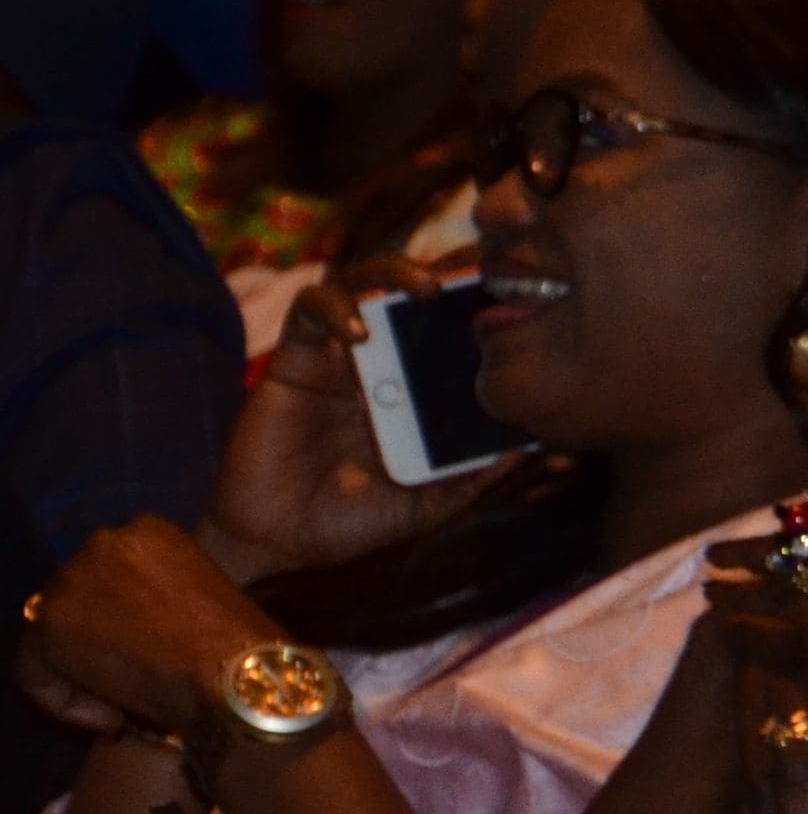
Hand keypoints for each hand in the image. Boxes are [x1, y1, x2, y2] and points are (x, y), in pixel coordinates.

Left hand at [16, 516, 293, 736]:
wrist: (236, 678)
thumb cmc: (245, 651)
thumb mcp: (208, 603)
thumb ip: (165, 600)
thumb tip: (140, 631)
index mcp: (149, 530)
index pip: (111, 574)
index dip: (125, 619)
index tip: (153, 654)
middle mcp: (103, 541)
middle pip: (76, 597)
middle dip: (98, 640)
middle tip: (132, 679)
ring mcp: (71, 578)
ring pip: (52, 632)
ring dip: (83, 671)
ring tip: (123, 705)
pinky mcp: (49, 621)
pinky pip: (35, 669)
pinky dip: (64, 700)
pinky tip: (110, 717)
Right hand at [200, 264, 504, 581]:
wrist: (276, 539)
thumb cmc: (348, 523)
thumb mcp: (422, 505)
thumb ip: (465, 479)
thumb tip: (524, 452)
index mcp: (415, 394)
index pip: (450, 334)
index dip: (477, 309)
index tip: (516, 298)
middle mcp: (379, 366)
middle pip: (410, 294)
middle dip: (445, 274)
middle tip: (476, 276)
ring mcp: (336, 357)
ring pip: (361, 283)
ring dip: (393, 273)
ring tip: (425, 289)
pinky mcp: (293, 358)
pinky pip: (310, 310)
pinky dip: (335, 309)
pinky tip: (359, 333)